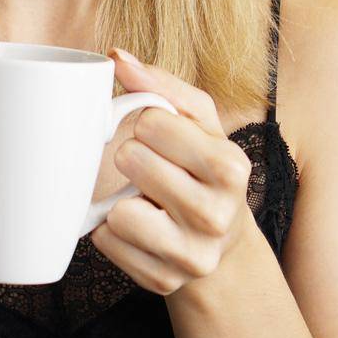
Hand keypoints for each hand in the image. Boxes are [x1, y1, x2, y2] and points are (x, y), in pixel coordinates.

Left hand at [89, 47, 257, 295]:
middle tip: (150, 170)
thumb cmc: (202, 168)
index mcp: (231, 167)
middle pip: (131, 160)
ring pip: (118, 210)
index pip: (152, 121)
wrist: (220, 243)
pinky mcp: (163, 281)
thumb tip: (117, 56)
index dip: (147, 123)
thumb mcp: (197, 122)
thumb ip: (160, 84)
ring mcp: (191, 255)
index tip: (160, 137)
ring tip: (144, 199)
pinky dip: (112, 230)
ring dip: (120, 199)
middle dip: (133, 158)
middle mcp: (216, 215)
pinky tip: (138, 227)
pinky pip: (106, 242)